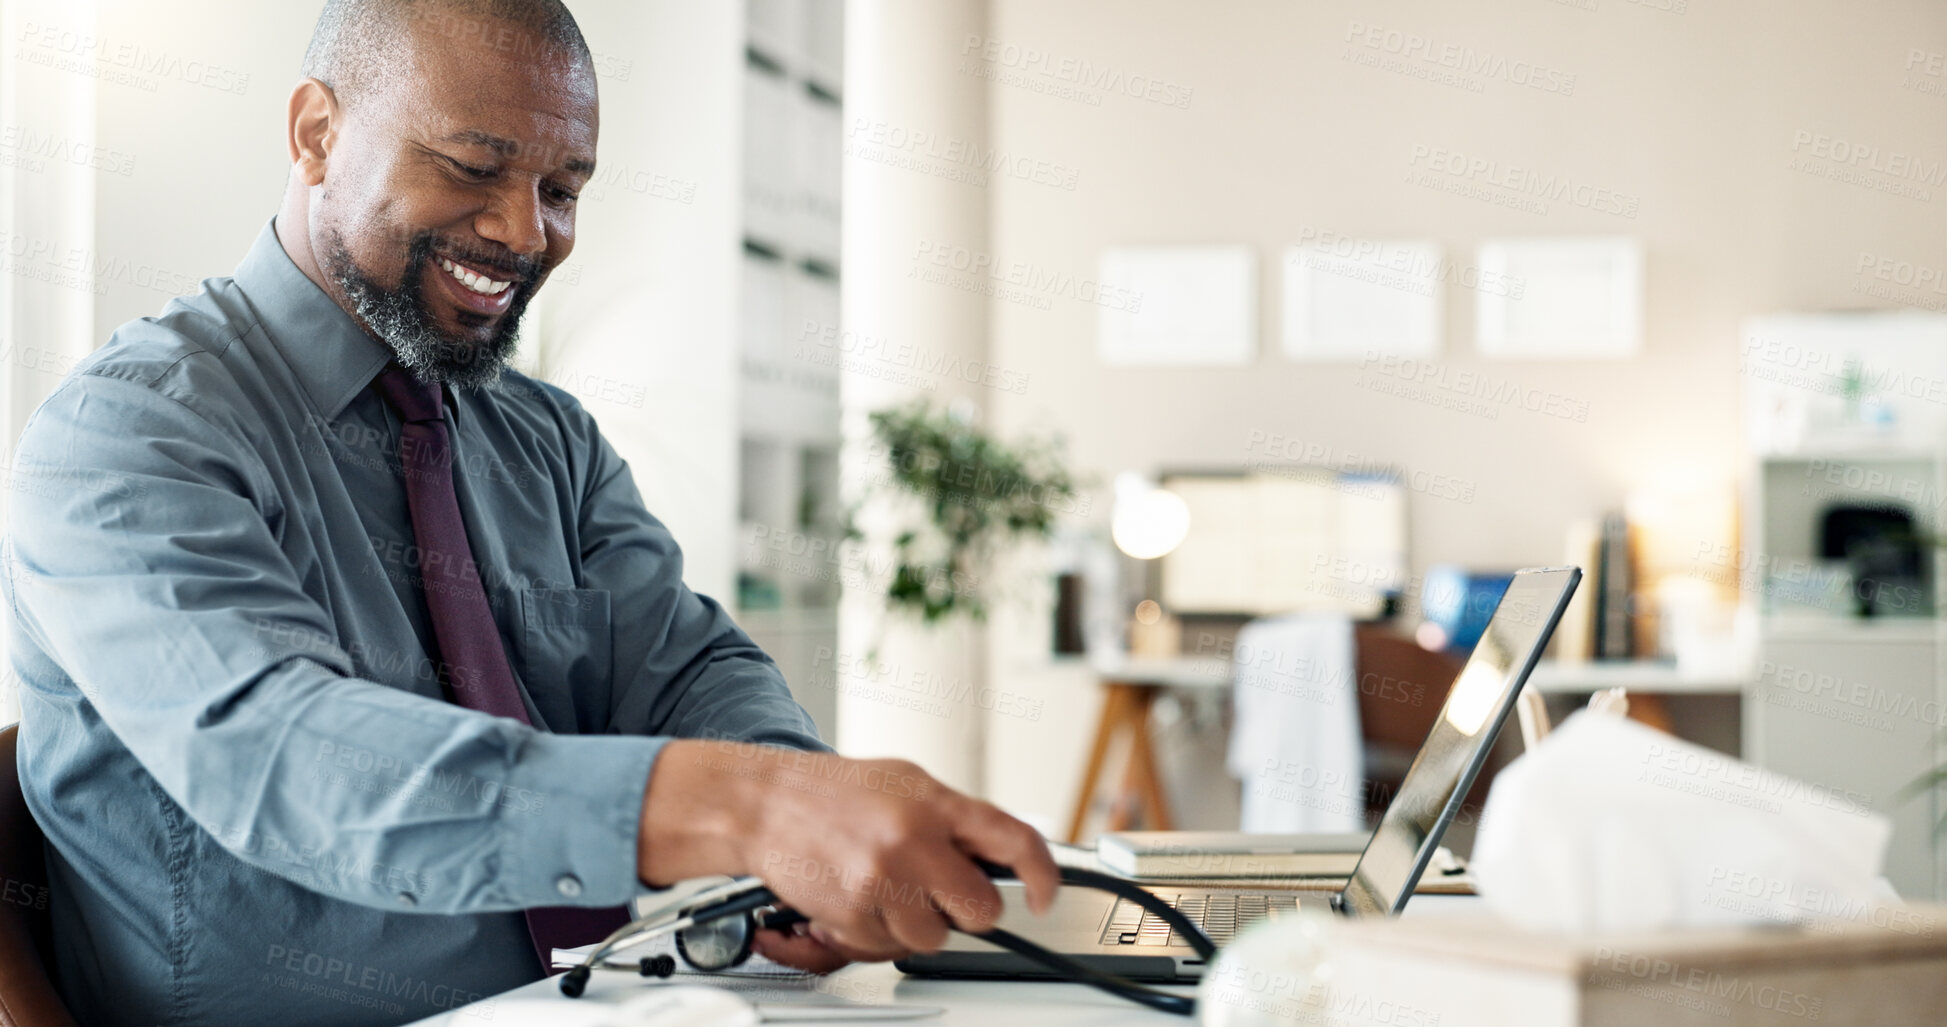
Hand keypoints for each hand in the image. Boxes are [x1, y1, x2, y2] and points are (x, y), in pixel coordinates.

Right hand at [636, 739, 1058, 969]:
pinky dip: (877, 933)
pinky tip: (861, 898)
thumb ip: (955, 818)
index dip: (1042, 875)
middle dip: (967, 909)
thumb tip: (1000, 856)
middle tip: (940, 891)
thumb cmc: (837, 792)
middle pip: (981, 910)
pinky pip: (886, 947)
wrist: (767, 802)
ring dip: (918, 925)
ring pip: (933, 938)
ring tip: (891, 889)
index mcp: (936, 802)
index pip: (1015, 841)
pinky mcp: (851, 913)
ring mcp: (881, 880)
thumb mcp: (908, 782)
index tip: (1045, 894)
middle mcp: (913, 841)